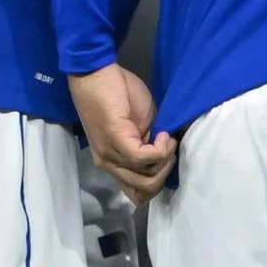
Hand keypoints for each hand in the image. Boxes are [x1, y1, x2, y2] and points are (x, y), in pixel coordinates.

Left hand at [72, 61, 176, 198]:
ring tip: (166, 138)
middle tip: (170, 147)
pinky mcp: (115, 140)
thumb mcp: (142, 125)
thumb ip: (150, 144)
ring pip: (145, 178)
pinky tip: (162, 134)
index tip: (168, 158)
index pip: (136, 194)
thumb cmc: (118, 93)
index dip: (159, 183)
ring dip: (165, 159)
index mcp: (114, 162)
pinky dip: (159, 149)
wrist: (96, 72)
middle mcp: (109, 165)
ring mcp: (109, 155)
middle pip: (144, 191)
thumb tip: (167, 155)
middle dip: (166, 173)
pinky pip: (142, 158)